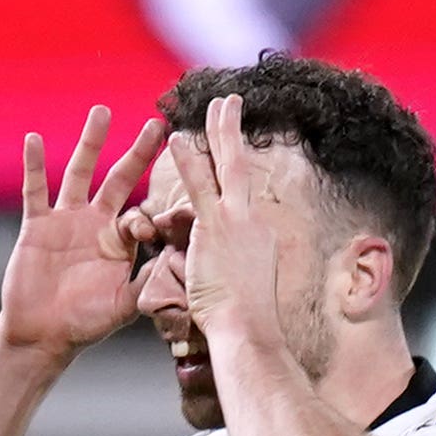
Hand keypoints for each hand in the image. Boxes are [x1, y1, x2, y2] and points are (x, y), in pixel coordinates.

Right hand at [0, 106, 166, 359]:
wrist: (42, 336)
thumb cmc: (84, 324)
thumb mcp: (123, 305)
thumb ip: (148, 283)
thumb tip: (176, 262)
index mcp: (119, 243)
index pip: (139, 214)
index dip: (146, 218)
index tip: (146, 228)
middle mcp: (95, 224)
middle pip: (118, 178)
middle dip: (136, 153)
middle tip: (155, 125)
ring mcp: (65, 220)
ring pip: (79, 172)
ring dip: (90, 142)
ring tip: (102, 112)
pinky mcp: (37, 225)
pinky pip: (35, 189)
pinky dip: (33, 165)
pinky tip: (33, 139)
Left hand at [168, 99, 300, 351]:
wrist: (249, 331)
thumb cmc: (245, 325)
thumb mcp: (245, 292)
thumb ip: (233, 273)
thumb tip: (227, 276)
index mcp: (257, 237)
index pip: (241, 196)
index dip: (235, 171)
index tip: (231, 152)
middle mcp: (252, 222)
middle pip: (243, 168)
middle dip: (234, 134)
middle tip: (230, 104)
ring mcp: (237, 222)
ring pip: (228, 167)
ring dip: (220, 132)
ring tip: (214, 105)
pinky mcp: (216, 228)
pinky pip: (199, 186)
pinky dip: (190, 160)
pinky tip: (178, 137)